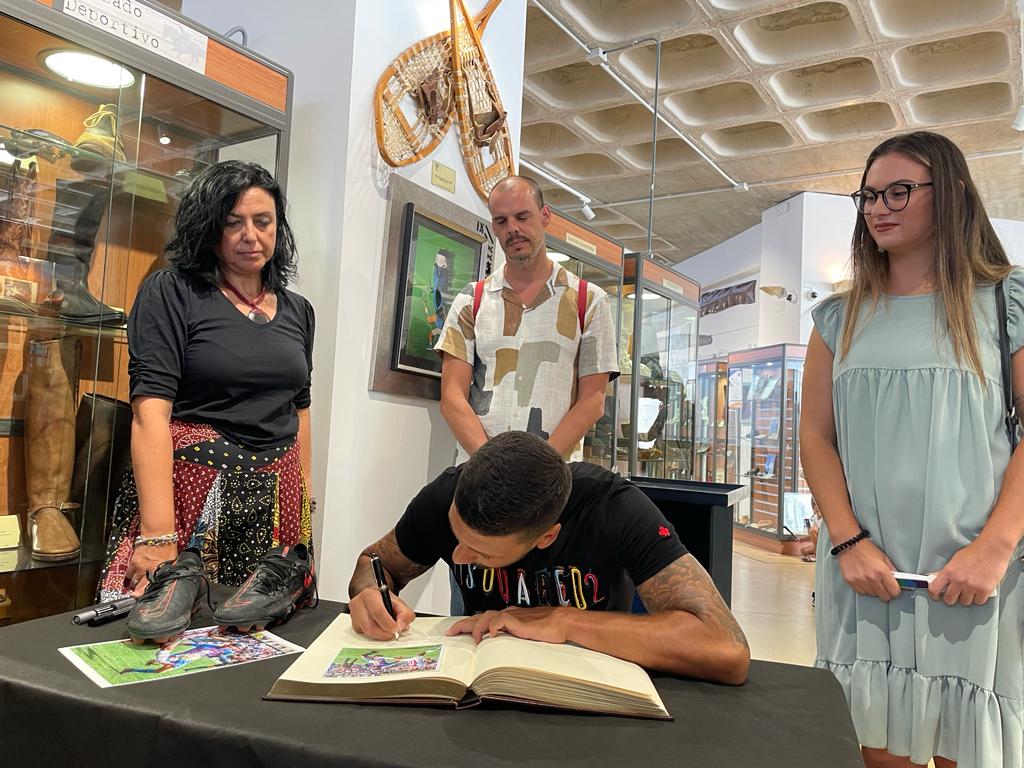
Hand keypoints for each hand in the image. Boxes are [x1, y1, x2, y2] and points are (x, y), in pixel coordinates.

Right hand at [125, 542, 176, 596]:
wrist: (158, 535)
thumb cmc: (168, 547)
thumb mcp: (172, 562)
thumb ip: (168, 572)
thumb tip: (168, 579)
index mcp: (159, 572)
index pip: (151, 587)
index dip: (145, 595)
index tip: (142, 599)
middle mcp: (148, 571)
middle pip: (141, 587)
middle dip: (139, 592)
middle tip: (138, 596)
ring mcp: (139, 567)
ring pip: (134, 581)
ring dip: (135, 585)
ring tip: (135, 588)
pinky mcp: (133, 562)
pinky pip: (129, 573)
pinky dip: (129, 578)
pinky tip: (130, 580)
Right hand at [349, 587, 414, 639]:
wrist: (374, 598)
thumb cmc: (385, 601)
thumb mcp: (400, 603)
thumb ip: (405, 614)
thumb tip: (401, 626)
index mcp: (369, 595)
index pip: (377, 611)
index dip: (388, 623)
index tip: (396, 628)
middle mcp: (358, 604)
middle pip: (369, 626)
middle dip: (384, 633)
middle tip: (393, 632)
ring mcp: (354, 615)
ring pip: (367, 633)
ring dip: (380, 635)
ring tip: (388, 630)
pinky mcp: (354, 625)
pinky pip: (365, 635)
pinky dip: (375, 635)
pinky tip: (381, 629)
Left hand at [446, 607, 567, 644]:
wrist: (563, 622)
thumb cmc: (549, 629)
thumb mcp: (526, 635)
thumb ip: (514, 638)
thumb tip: (502, 650)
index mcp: (509, 617)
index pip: (484, 618)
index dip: (470, 624)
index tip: (458, 630)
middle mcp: (508, 614)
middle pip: (480, 616)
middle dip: (463, 624)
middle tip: (451, 632)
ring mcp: (513, 616)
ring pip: (486, 616)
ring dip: (476, 626)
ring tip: (471, 637)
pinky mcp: (518, 620)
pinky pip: (500, 620)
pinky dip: (492, 626)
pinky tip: (490, 635)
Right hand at [836, 539, 900, 601]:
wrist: (849, 544)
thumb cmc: (865, 548)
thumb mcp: (883, 557)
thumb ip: (891, 570)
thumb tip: (898, 580)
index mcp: (882, 571)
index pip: (894, 591)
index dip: (895, 590)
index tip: (894, 588)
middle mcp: (871, 577)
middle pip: (884, 596)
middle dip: (886, 592)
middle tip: (884, 585)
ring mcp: (860, 580)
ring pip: (872, 595)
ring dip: (874, 590)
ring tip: (872, 580)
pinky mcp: (851, 581)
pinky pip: (861, 592)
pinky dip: (864, 589)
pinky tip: (864, 581)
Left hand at [928, 538, 1012, 605]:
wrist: (992, 549)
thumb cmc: (975, 552)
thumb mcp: (955, 560)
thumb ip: (947, 571)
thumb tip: (937, 578)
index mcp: (949, 572)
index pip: (934, 588)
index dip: (934, 595)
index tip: (937, 596)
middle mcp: (958, 580)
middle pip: (949, 599)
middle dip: (952, 598)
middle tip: (956, 594)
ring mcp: (971, 586)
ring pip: (965, 602)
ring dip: (967, 598)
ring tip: (970, 590)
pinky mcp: (984, 590)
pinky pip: (979, 602)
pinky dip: (980, 598)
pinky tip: (980, 591)